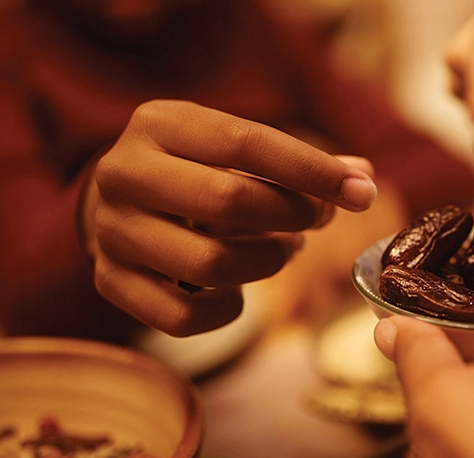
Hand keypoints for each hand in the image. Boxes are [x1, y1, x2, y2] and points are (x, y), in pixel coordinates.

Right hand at [83, 100, 376, 335]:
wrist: (109, 203)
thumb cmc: (194, 171)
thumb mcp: (233, 147)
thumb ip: (299, 163)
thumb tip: (364, 180)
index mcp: (159, 124)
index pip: (245, 142)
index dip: (313, 171)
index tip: (361, 194)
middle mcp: (124, 173)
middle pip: (229, 201)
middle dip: (293, 215)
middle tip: (318, 221)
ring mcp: (112, 232)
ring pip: (209, 264)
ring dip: (267, 261)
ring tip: (285, 248)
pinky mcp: (110, 282)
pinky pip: (183, 317)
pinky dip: (227, 310)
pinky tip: (238, 290)